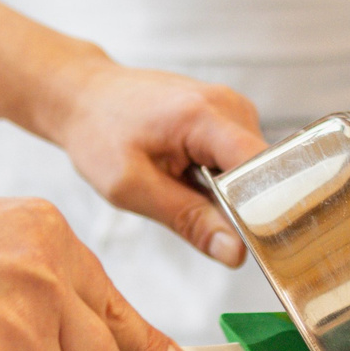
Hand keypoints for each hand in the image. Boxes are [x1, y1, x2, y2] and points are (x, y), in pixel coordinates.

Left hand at [42, 61, 266, 266]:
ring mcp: (232, 108)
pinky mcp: (229, 117)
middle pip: (265, 173)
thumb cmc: (99, 133)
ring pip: (256, 172)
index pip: (263, 169)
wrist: (84, 97)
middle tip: (197, 216)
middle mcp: (229, 104)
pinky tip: (189, 179)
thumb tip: (236, 253)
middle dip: (242, 207)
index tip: (252, 245)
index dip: (265, 210)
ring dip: (229, 195)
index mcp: (205, 115)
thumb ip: (187, 219)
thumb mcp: (131, 187)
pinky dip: (222, 181)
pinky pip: (242, 162)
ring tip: (183, 189)